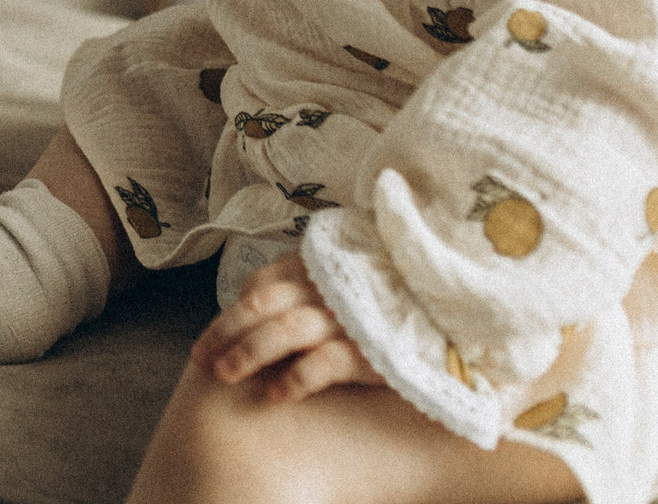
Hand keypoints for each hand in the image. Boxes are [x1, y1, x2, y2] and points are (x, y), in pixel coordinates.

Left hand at [189, 255, 382, 403]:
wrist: (455, 306)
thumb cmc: (394, 292)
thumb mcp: (347, 274)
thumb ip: (308, 282)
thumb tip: (255, 307)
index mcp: (320, 263)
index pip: (261, 283)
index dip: (230, 311)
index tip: (209, 339)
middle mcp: (330, 285)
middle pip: (262, 305)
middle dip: (226, 332)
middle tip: (202, 360)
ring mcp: (349, 314)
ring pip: (284, 330)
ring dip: (249, 353)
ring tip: (226, 376)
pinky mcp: (372, 348)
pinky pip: (324, 363)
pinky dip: (295, 378)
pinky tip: (275, 394)